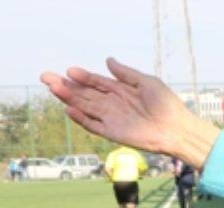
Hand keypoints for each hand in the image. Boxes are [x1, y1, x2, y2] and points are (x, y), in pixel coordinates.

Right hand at [40, 59, 218, 167]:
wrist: (177, 128)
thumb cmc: (166, 104)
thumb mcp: (147, 82)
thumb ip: (126, 73)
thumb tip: (107, 60)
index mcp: (120, 91)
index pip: (95, 82)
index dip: (82, 76)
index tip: (70, 70)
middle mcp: (113, 104)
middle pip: (84, 94)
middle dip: (66, 85)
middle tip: (46, 76)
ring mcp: (111, 119)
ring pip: (84, 107)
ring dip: (68, 98)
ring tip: (53, 88)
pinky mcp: (113, 133)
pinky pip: (92, 125)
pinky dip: (81, 118)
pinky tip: (69, 110)